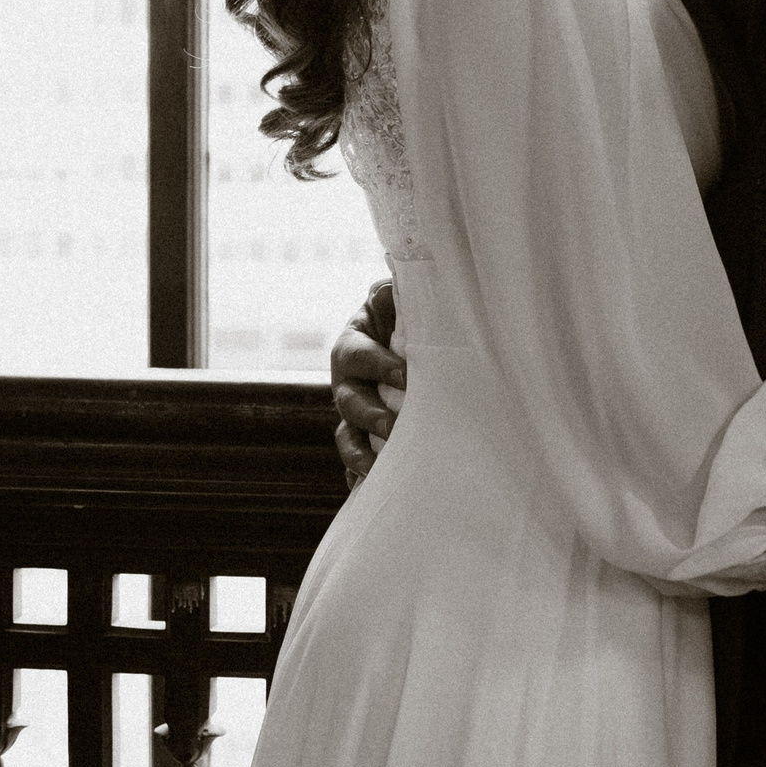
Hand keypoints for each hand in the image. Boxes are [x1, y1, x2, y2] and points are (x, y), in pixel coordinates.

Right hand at [331, 280, 405, 487]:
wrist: (418, 340)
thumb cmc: (409, 315)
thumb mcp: (399, 298)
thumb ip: (395, 290)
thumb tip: (394, 275)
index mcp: (354, 342)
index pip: (357, 354)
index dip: (377, 364)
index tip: (404, 374)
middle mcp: (349, 381)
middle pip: (348, 400)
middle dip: (369, 414)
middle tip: (394, 426)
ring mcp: (355, 413)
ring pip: (347, 436)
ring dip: (359, 453)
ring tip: (377, 468)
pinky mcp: (366, 438)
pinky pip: (355, 462)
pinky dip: (359, 477)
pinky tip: (370, 491)